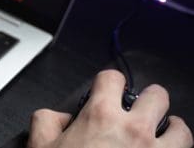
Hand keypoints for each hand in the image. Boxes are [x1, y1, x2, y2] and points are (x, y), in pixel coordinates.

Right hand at [28, 70, 192, 147]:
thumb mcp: (40, 146)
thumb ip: (46, 121)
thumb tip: (59, 116)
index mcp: (100, 116)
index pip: (112, 79)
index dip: (108, 83)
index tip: (108, 91)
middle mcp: (132, 129)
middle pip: (156, 95)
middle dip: (148, 100)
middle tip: (140, 110)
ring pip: (180, 126)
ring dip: (172, 128)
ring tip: (163, 133)